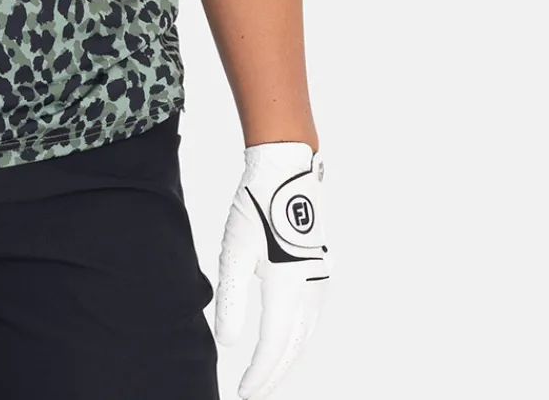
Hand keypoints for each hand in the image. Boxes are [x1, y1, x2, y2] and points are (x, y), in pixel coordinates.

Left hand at [213, 141, 330, 399]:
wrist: (286, 171)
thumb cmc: (255, 206)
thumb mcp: (233, 252)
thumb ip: (231, 301)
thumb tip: (228, 344)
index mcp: (287, 284)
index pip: (274, 344)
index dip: (260, 373)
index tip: (244, 392)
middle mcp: (311, 287)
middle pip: (294, 345)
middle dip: (274, 371)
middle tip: (253, 391)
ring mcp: (320, 279)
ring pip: (306, 332)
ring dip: (288, 355)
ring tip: (267, 371)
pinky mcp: (321, 270)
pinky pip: (313, 316)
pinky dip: (299, 336)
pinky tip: (287, 339)